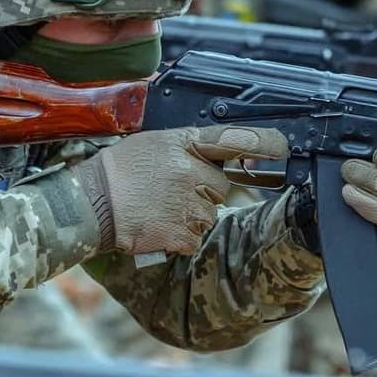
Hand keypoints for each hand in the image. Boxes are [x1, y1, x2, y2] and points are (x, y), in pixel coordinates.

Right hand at [75, 126, 288, 254]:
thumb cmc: (118, 172)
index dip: (263, 143)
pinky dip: (180, 236)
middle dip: (203, 191)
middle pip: (220, 186)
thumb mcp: (153, 144)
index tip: (284, 147)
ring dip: (190, 216)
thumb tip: (219, 157)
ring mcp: (188, 203)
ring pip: (209, 214)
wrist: (92, 204)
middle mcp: (191, 171)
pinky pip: (195, 236)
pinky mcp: (183, 232)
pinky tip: (157, 224)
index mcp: (183, 144)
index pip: (232, 139)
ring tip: (158, 207)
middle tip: (169, 190)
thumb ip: (188, 148)